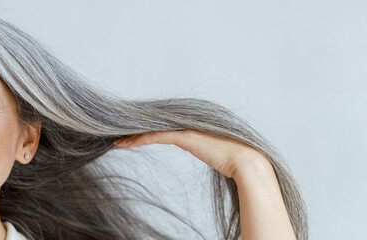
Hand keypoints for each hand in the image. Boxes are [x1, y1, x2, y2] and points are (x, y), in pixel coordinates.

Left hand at [113, 129, 270, 178]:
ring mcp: (188, 129)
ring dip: (134, 136)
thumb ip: (208, 150)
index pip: (165, 127)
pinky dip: (140, 139)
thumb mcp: (217, 154)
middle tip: (120, 135)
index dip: (149, 130)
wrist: (248, 162)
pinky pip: (157, 136)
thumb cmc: (236, 163)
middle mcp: (190, 125)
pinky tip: (127, 143)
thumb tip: (209, 153)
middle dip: (138, 130)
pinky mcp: (185, 137)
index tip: (134, 136)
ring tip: (119, 142)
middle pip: (157, 125)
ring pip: (154, 130)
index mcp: (196, 128)